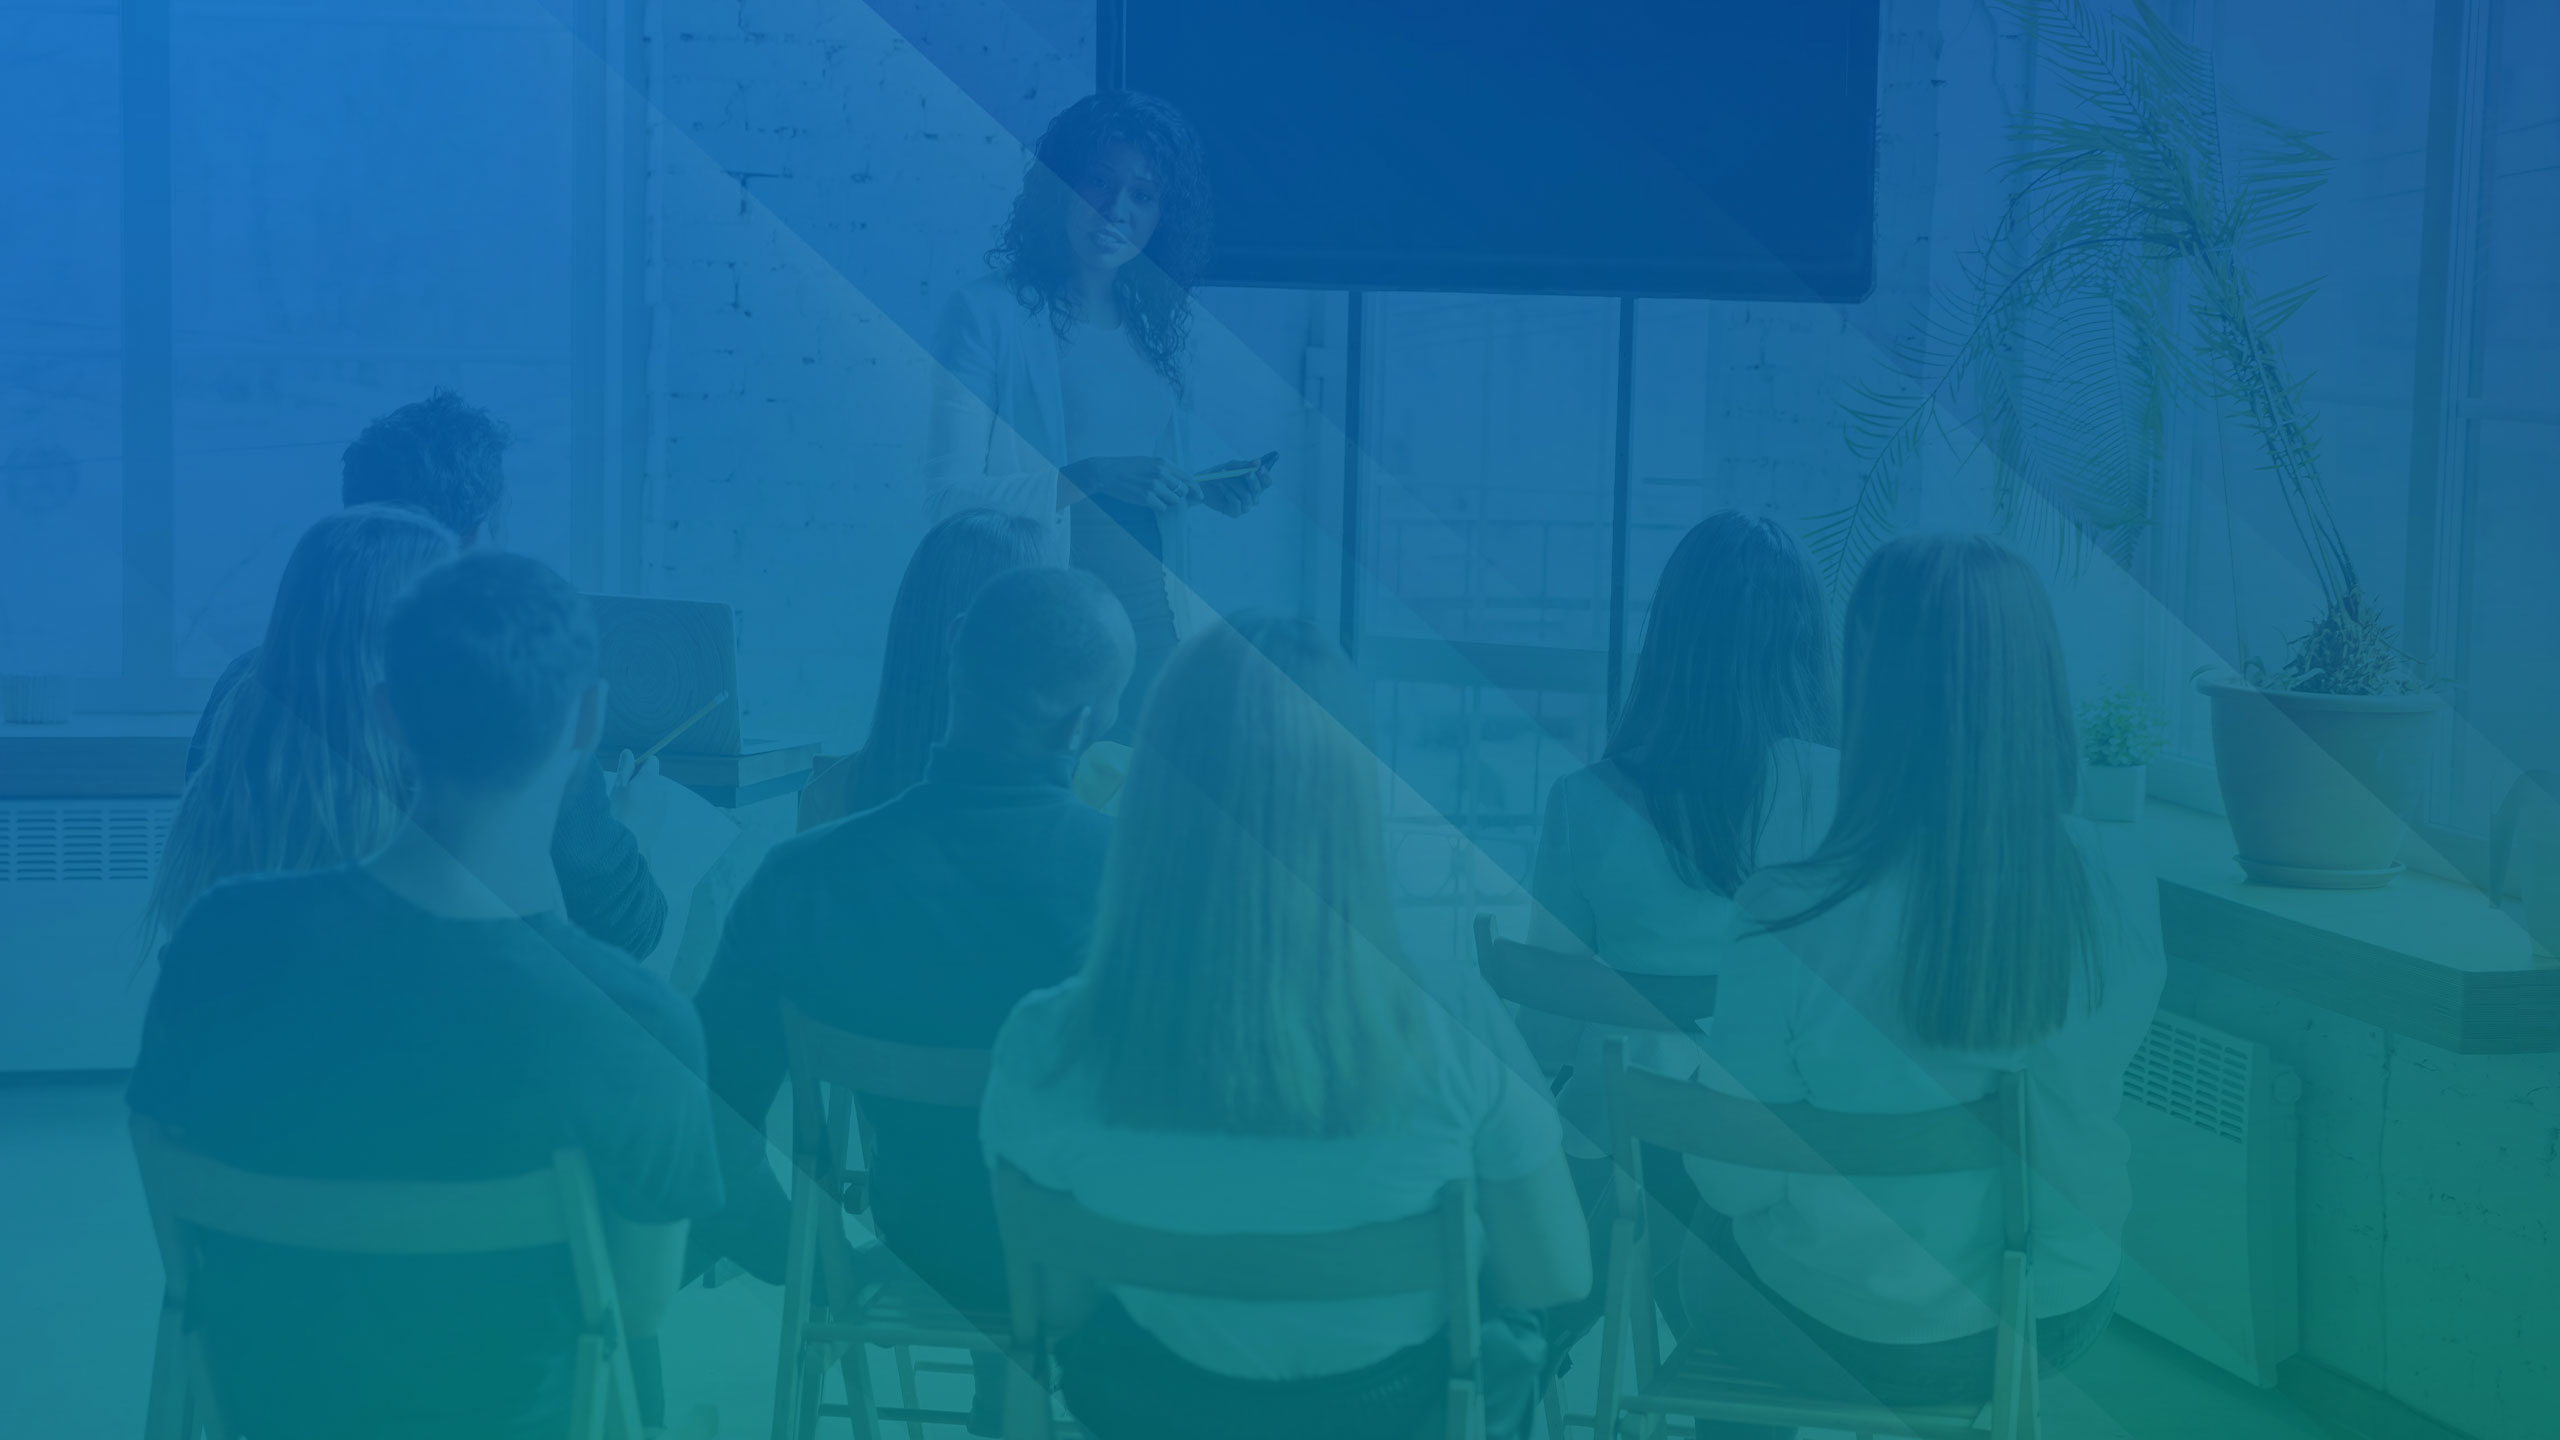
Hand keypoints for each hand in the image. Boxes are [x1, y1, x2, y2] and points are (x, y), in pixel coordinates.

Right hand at [606, 749, 672, 855]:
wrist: (628, 842)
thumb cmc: (619, 811)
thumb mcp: (618, 787)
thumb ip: (625, 768)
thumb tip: (628, 752)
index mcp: (650, 778)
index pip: (652, 761)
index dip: (640, 765)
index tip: (628, 774)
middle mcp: (661, 788)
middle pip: (653, 777)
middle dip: (641, 781)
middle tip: (624, 793)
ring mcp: (664, 804)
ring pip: (654, 792)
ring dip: (644, 795)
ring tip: (628, 807)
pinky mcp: (663, 817)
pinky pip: (655, 806)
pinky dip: (647, 808)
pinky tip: (635, 817)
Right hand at [1062, 456, 1194, 511]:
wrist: (1106, 472)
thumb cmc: (1127, 467)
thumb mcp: (1148, 462)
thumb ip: (1165, 471)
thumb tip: (1181, 484)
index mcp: (1163, 463)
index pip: (1188, 477)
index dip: (1196, 489)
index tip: (1200, 497)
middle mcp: (1161, 473)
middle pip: (1183, 491)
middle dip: (1179, 497)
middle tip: (1169, 498)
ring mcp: (1154, 486)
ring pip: (1173, 501)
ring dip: (1166, 502)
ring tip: (1153, 496)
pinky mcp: (1146, 498)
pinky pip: (1162, 508)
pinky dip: (1157, 507)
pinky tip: (1146, 500)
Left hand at [1197, 454, 1275, 516]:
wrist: (1201, 484)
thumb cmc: (1218, 474)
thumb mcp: (1231, 466)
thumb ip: (1244, 465)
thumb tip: (1257, 462)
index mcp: (1254, 484)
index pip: (1266, 483)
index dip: (1265, 476)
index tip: (1260, 468)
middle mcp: (1252, 496)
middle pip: (1258, 490)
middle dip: (1252, 480)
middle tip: (1246, 472)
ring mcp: (1244, 506)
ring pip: (1247, 496)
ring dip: (1235, 485)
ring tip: (1223, 478)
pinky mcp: (1235, 512)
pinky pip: (1237, 502)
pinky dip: (1228, 492)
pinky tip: (1221, 486)